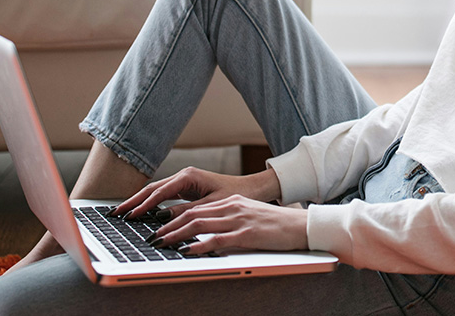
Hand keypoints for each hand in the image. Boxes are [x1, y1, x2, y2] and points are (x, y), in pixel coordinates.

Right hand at [112, 166, 281, 221]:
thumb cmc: (235, 195)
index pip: (159, 192)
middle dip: (133, 201)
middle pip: (151, 189)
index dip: (142, 205)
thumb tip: (163, 218)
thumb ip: (187, 212)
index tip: (129, 216)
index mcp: (188, 176)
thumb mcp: (211, 206)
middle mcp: (183, 176)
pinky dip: (150, 203)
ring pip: (155, 192)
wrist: (251, 189)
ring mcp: (183, 181)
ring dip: (139, 202)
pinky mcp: (186, 188)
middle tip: (115, 213)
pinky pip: (163, 196)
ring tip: (122, 213)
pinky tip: (140, 212)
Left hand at [152, 194, 307, 253]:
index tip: (159, 227)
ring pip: (199, 224)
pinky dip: (198, 245)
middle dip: (168, 226)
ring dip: (176, 235)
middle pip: (192, 214)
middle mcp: (232, 207)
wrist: (302, 226)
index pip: (196, 208)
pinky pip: (217, 239)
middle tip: (152, 237)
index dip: (174, 217)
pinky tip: (186, 251)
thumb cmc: (277, 226)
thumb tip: (207, 233)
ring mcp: (239, 219)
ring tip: (161, 243)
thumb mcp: (249, 218)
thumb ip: (229, 221)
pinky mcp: (247, 234)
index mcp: (232, 202)